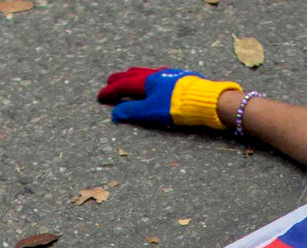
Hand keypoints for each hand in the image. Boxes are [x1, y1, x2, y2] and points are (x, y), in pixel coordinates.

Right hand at [97, 67, 236, 129]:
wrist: (206, 100)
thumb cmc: (177, 106)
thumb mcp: (151, 112)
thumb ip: (132, 112)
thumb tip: (115, 115)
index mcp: (146, 81)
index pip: (123, 86)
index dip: (110, 92)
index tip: (100, 96)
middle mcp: (156, 75)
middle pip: (133, 75)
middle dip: (120, 79)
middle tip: (110, 81)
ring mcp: (169, 75)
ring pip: (147, 73)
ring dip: (135, 76)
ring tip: (130, 79)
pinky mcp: (181, 79)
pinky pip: (160, 76)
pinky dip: (150, 79)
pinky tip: (157, 83)